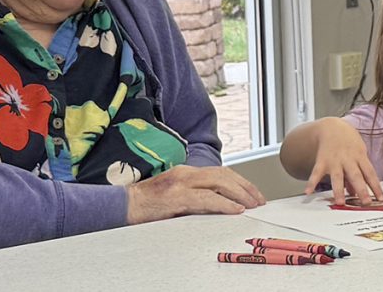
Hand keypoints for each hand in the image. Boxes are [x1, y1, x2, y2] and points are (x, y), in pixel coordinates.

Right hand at [125, 165, 265, 224]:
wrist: (123, 206)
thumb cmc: (147, 205)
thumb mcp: (175, 196)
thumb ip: (195, 196)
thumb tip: (220, 206)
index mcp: (186, 173)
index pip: (220, 172)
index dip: (240, 182)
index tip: (253, 194)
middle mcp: (186, 174)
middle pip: (224, 175)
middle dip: (245, 187)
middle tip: (259, 200)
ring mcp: (181, 184)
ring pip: (219, 183)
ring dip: (240, 194)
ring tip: (252, 205)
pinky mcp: (177, 197)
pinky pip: (206, 199)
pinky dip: (224, 204)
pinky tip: (235, 209)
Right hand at [303, 117, 382, 204]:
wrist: (331, 126)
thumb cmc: (348, 142)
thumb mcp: (358, 153)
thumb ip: (358, 173)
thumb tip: (356, 192)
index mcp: (360, 156)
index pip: (370, 173)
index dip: (376, 186)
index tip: (381, 199)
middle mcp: (348, 159)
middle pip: (356, 176)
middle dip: (361, 190)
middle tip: (366, 202)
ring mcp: (334, 160)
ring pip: (337, 176)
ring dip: (339, 190)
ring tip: (340, 202)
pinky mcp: (321, 161)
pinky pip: (316, 173)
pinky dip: (312, 182)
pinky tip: (308, 191)